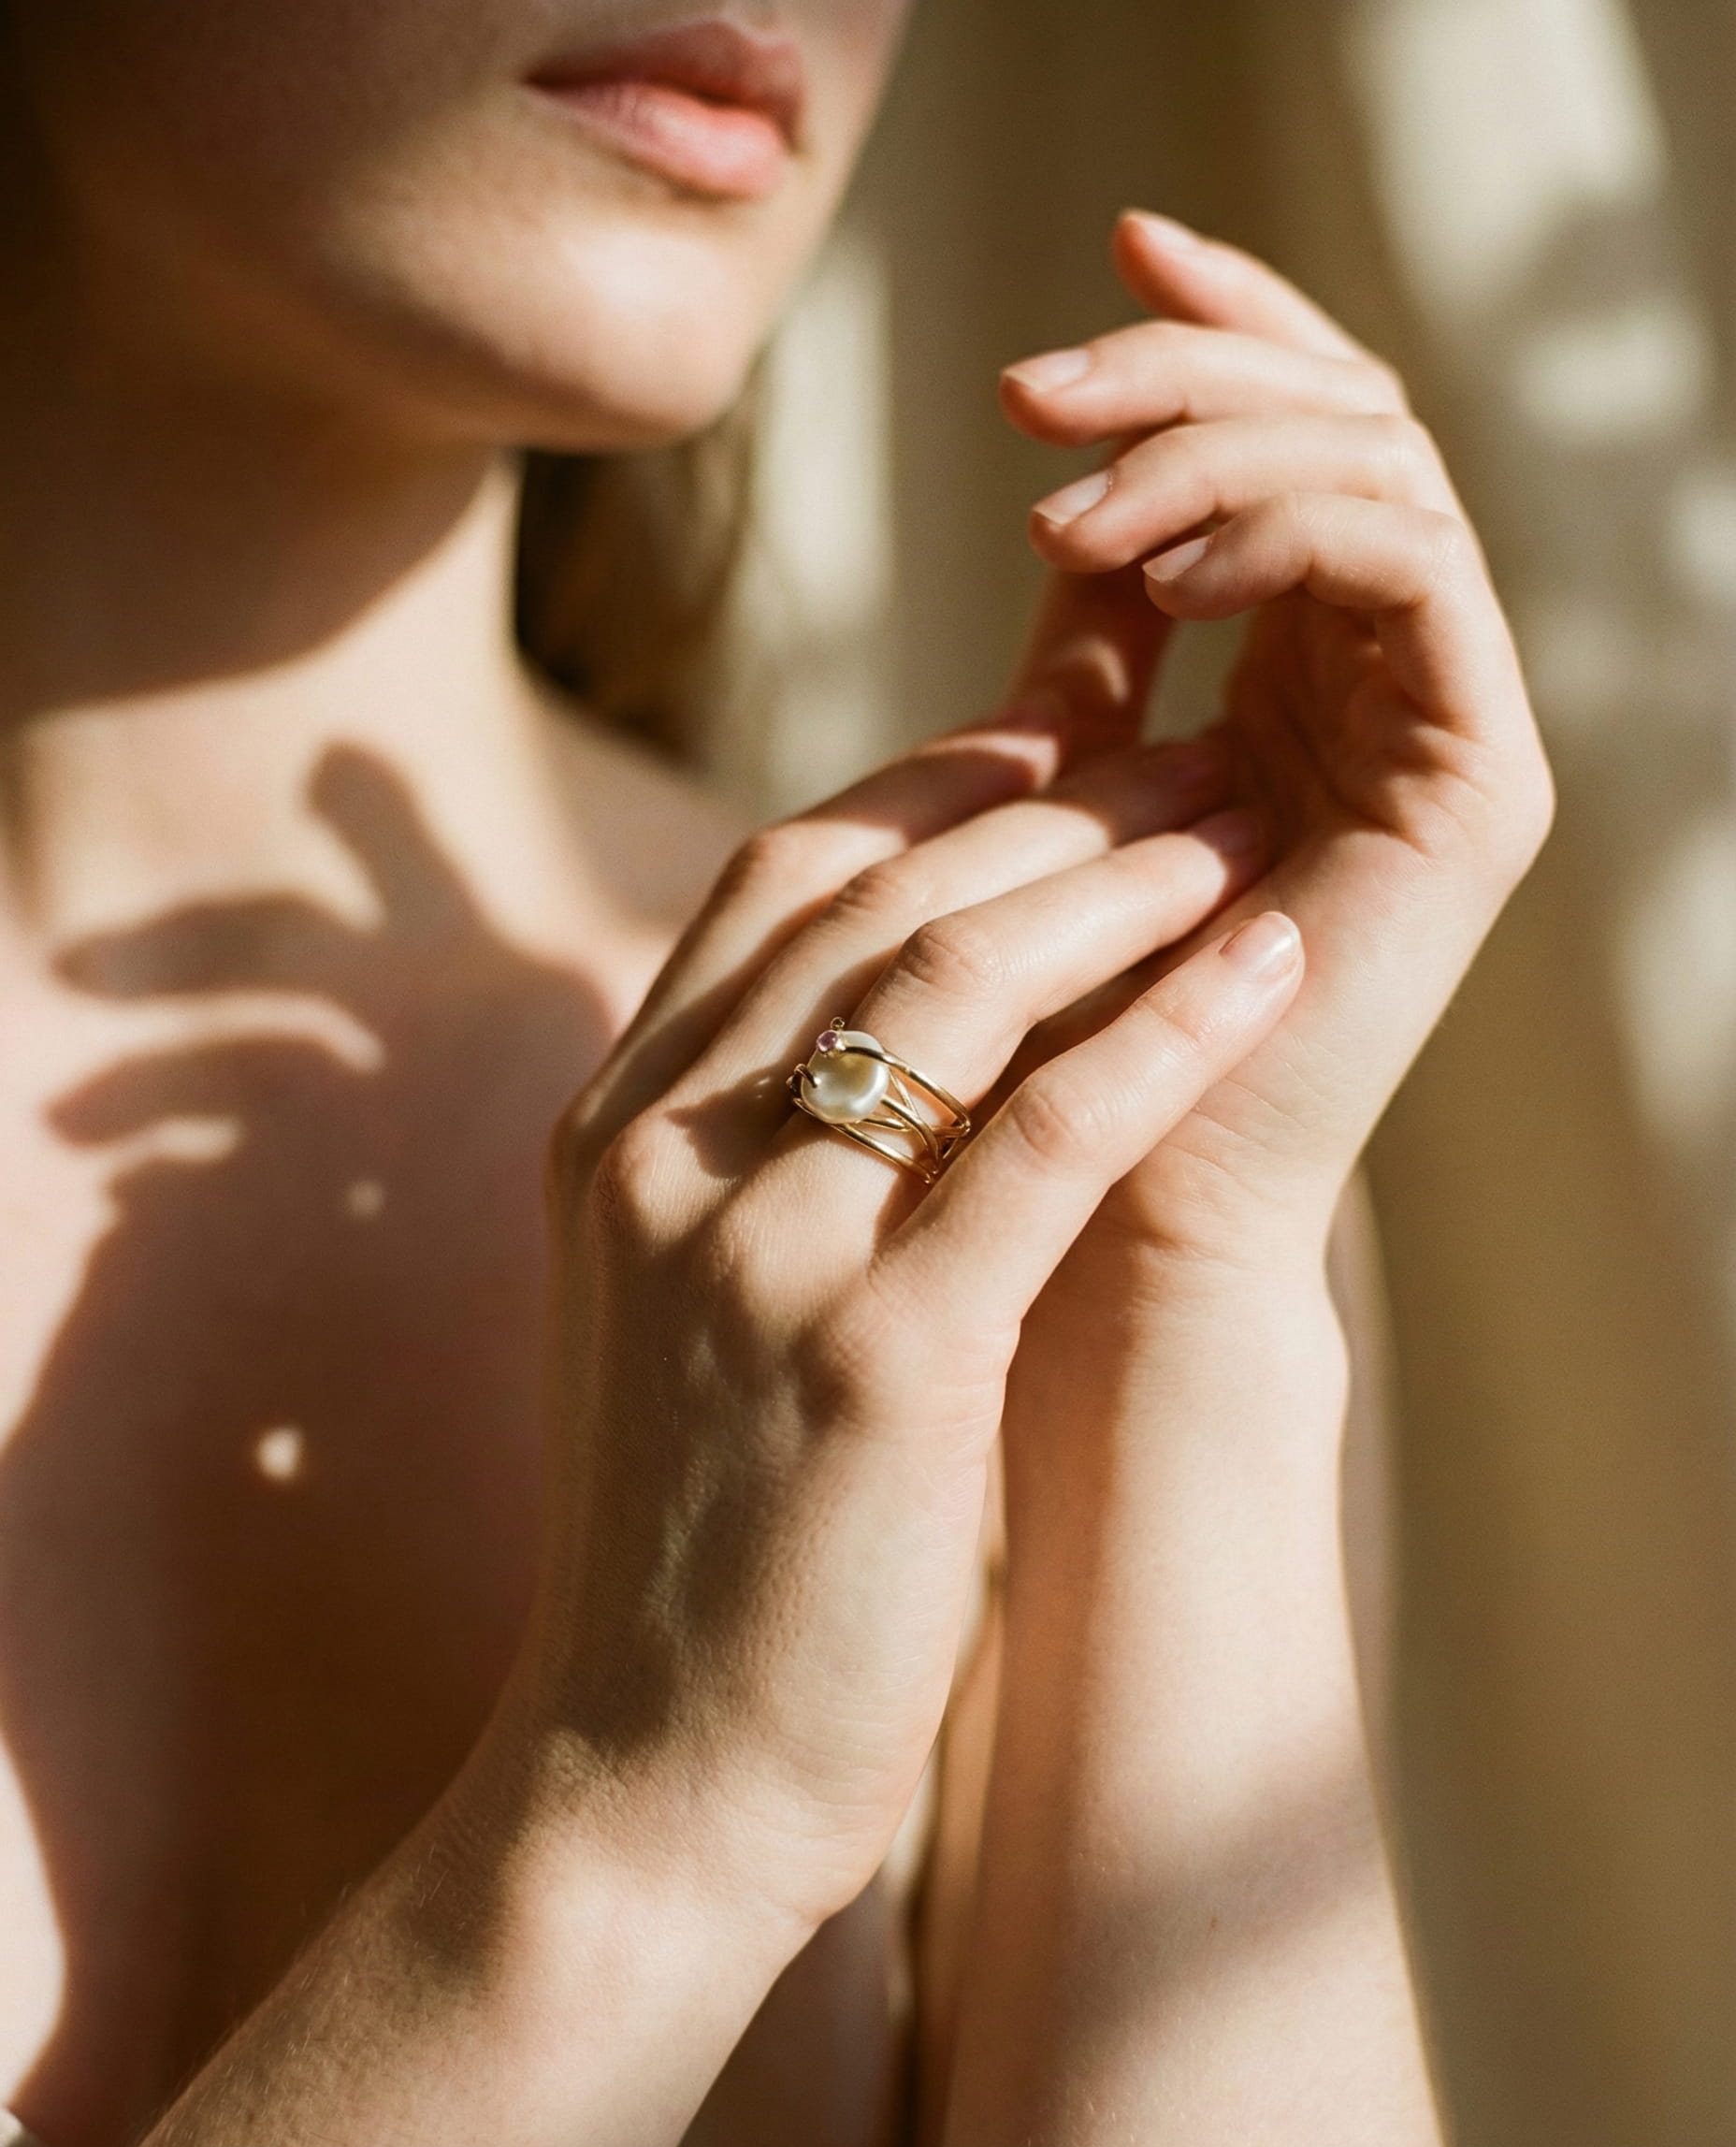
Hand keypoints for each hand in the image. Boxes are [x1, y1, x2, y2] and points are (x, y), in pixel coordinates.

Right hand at [510, 708, 1301, 1933]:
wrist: (646, 1769)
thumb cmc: (693, 1535)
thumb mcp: (681, 1297)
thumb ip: (745, 1143)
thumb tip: (894, 1014)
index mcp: (608, 1129)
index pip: (775, 878)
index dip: (930, 784)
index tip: (1058, 737)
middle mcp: (659, 1155)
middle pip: (874, 899)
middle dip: (1046, 802)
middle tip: (1185, 753)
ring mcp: (755, 1250)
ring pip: (955, 983)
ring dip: (1115, 882)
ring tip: (1241, 824)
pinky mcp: (875, 1357)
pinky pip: (1047, 1138)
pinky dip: (1167, 1033)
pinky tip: (1267, 965)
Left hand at [1000, 210, 1552, 1268]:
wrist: (1098, 1210)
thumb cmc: (1053, 1020)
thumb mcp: (1062, 780)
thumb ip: (1094, 645)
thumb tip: (1068, 500)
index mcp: (1305, 672)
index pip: (1296, 444)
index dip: (1215, 338)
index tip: (1100, 266)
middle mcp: (1392, 685)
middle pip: (1343, 427)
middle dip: (1187, 374)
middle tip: (1038, 387)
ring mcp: (1445, 728)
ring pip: (1381, 472)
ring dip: (1213, 446)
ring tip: (1064, 502)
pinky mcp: (1478, 786)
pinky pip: (1411, 571)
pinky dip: (1286, 528)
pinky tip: (1156, 567)